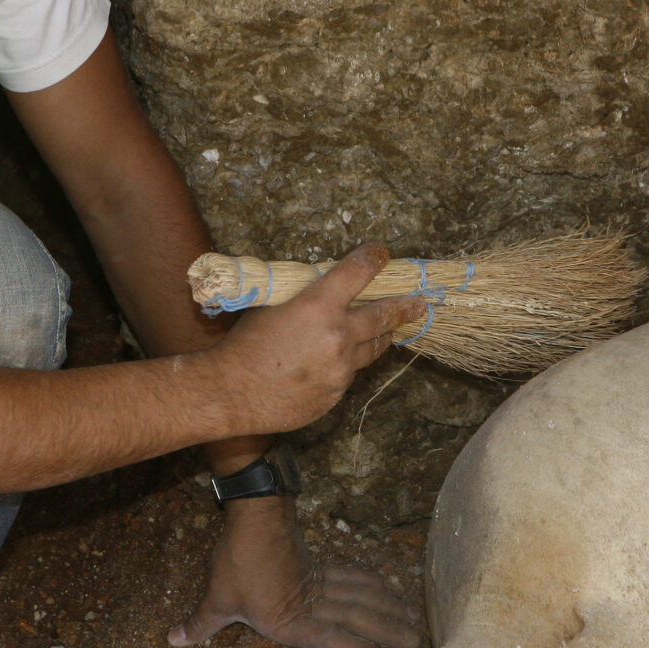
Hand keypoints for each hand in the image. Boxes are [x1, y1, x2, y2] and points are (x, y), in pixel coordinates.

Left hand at [167, 495, 423, 647]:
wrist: (253, 515)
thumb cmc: (236, 559)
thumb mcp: (216, 597)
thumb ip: (201, 623)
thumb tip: (173, 640)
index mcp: (290, 620)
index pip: (332, 640)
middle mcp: (311, 601)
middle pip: (357, 617)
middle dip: (387, 631)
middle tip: (416, 642)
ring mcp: (319, 580)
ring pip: (361, 596)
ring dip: (387, 608)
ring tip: (412, 618)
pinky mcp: (318, 562)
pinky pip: (352, 575)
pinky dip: (372, 582)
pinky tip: (388, 585)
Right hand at [210, 245, 425, 437]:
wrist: (229, 393)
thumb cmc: (242, 346)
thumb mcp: (270, 306)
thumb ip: (302, 298)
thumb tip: (321, 289)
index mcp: (318, 306)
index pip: (357, 272)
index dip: (373, 258)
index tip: (382, 253)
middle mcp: (337, 337)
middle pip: (383, 317)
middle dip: (404, 307)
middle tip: (419, 303)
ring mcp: (340, 370)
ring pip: (372, 349)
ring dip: (380, 336)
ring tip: (390, 330)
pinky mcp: (335, 394)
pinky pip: (348, 375)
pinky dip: (344, 365)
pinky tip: (332, 364)